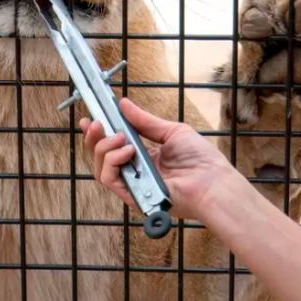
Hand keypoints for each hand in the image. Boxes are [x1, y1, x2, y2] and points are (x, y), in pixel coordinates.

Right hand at [80, 98, 240, 221]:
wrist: (212, 182)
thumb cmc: (200, 160)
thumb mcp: (171, 132)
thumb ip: (145, 121)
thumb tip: (124, 104)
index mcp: (144, 157)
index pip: (113, 146)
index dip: (98, 134)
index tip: (89, 120)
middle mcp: (135, 172)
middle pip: (102, 157)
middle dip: (94, 138)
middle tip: (95, 123)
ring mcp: (133, 185)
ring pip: (101, 168)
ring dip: (103, 148)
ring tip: (120, 136)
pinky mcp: (132, 196)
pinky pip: (109, 179)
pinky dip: (112, 161)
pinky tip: (127, 150)